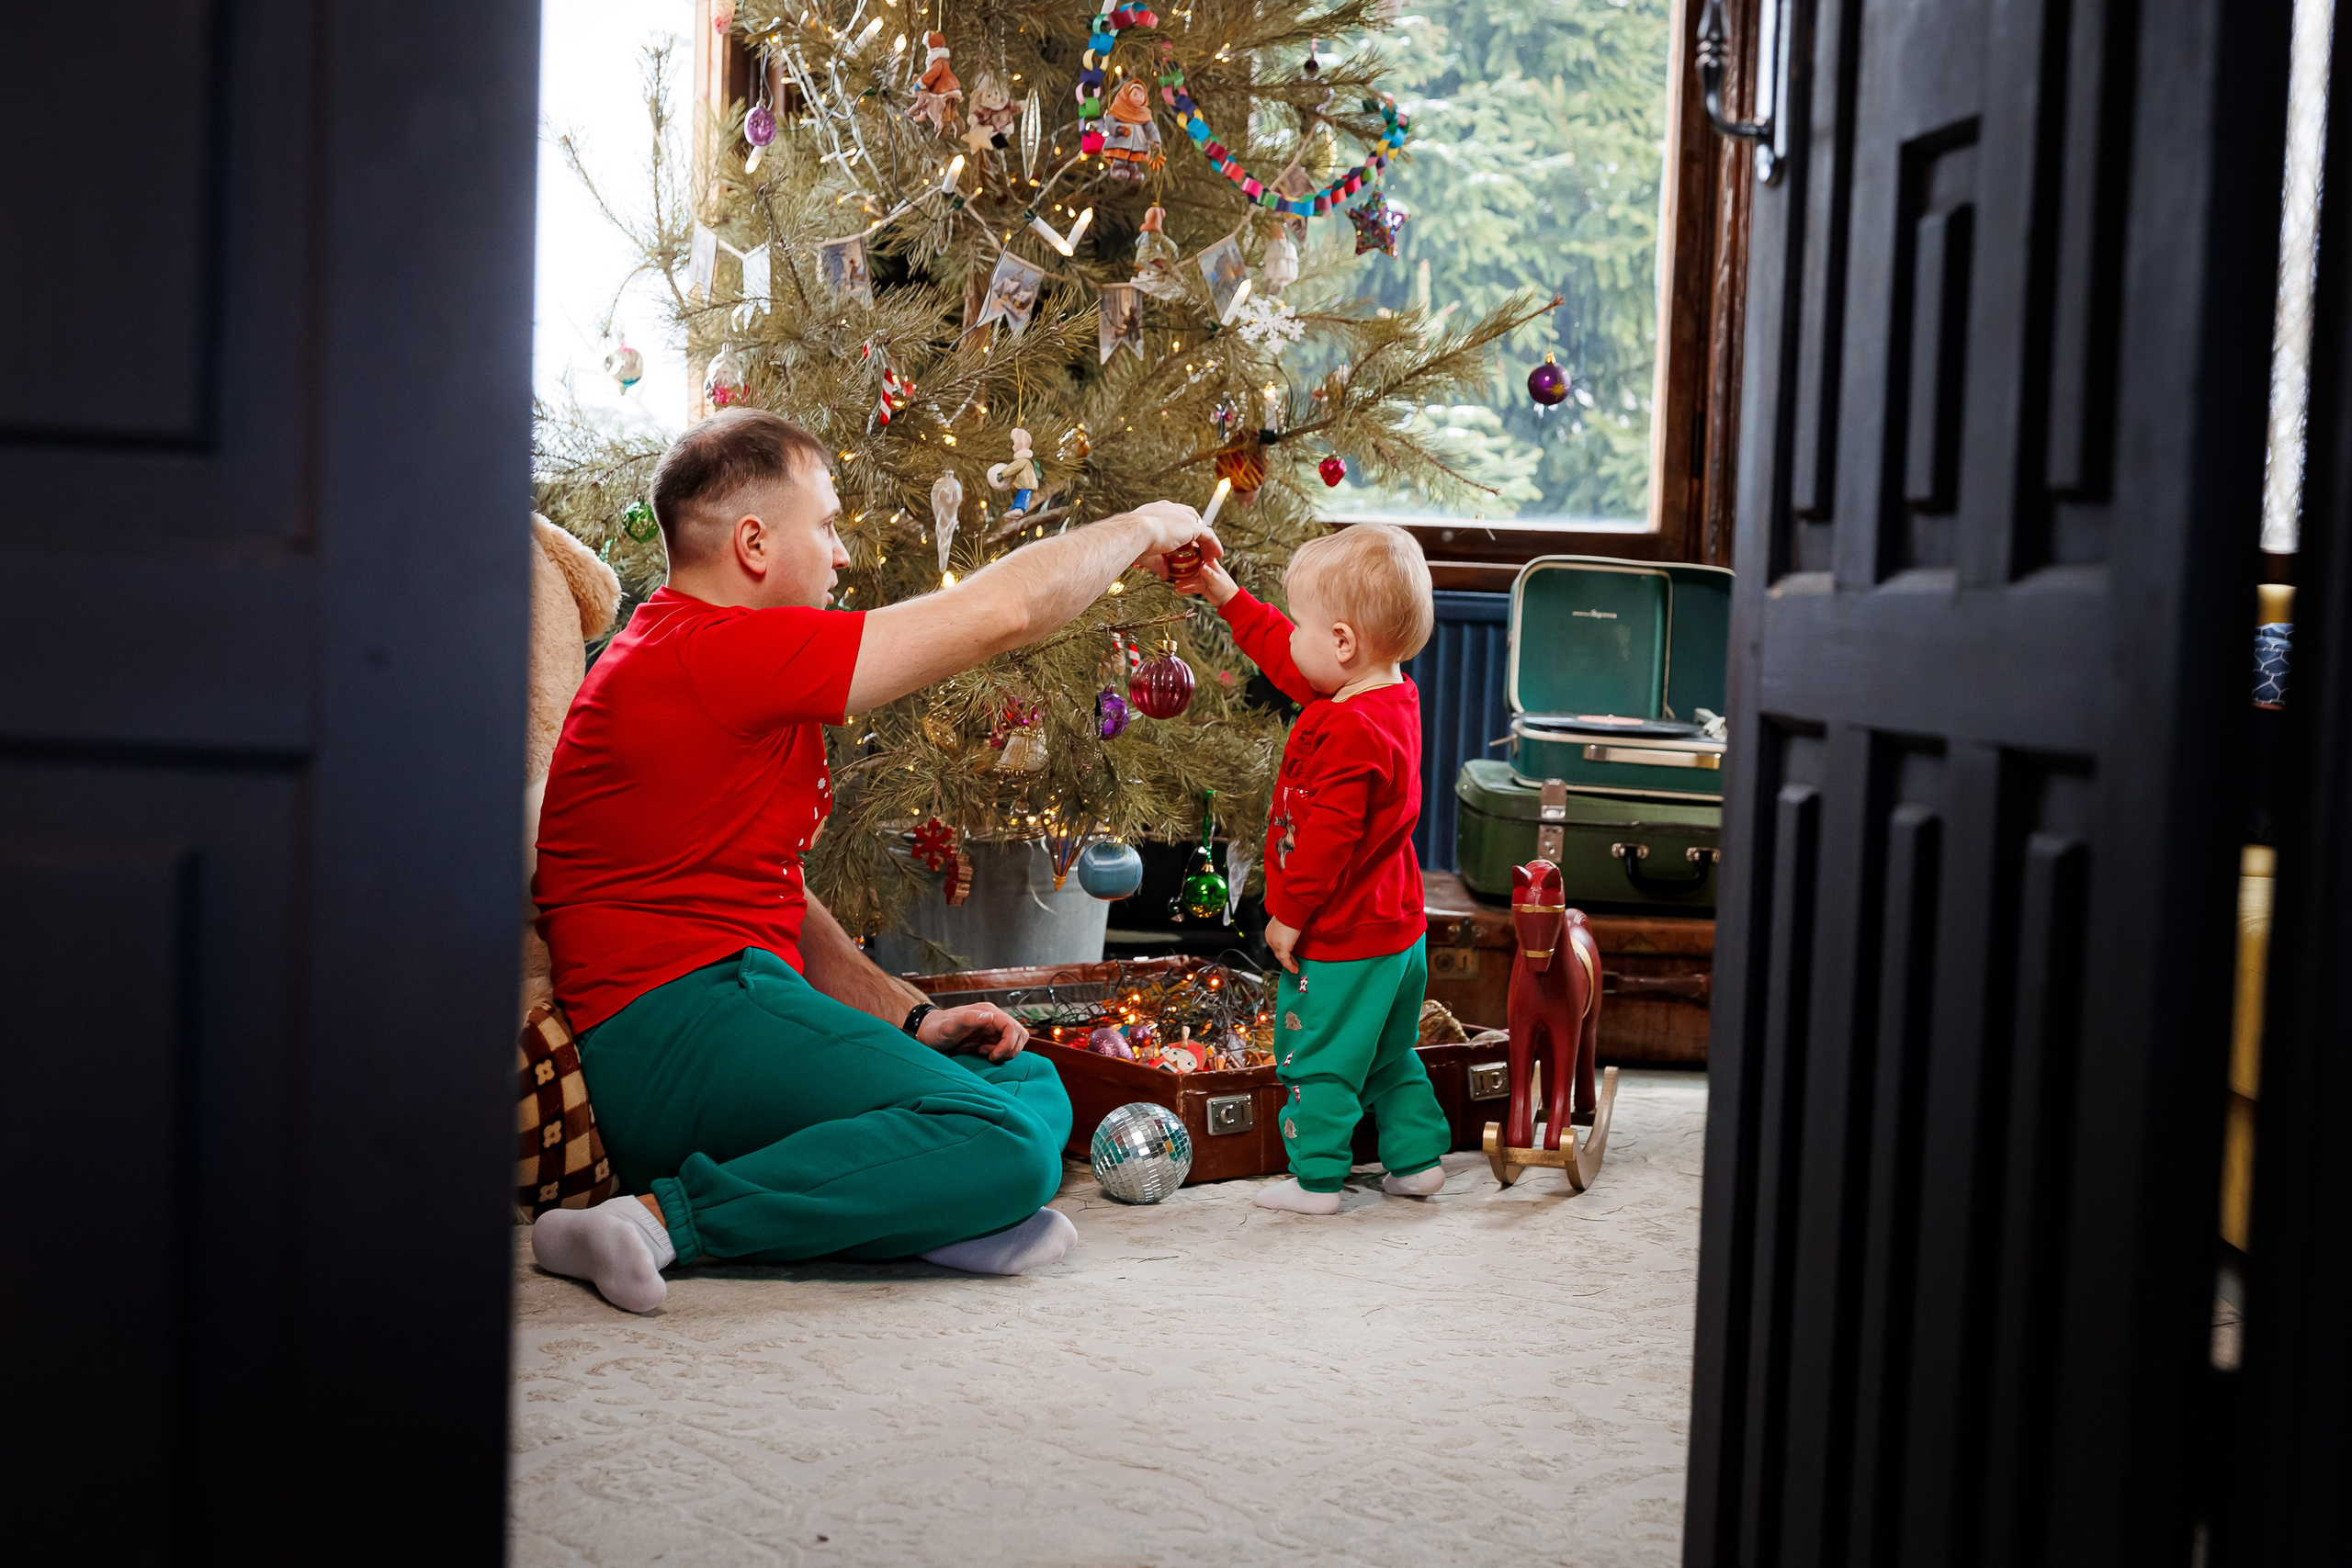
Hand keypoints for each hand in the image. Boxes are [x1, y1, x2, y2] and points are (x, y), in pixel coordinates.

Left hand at [916, 1001, 1030, 1061]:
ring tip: (986, 1054)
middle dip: (1010, 1049)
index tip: (993, 1056)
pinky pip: (1006, 1046)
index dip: (1008, 1044)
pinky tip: (983, 1053)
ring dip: (1006, 1051)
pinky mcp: (990, 1038)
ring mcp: (992, 1029)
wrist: (928, 1034)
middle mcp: (993, 1018)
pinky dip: (1000, 1053)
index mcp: (987, 1012)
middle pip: (1019, 1034)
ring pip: (1016, 1041)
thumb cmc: (936, 1030)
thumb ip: (968, 1019)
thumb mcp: (949, 1026)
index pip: (1012, 1027)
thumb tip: (989, 1016)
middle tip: (991, 1056)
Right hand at [1121, 499, 1213, 558]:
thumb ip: (1159, 563)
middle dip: (1196, 531)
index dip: (1180, 527)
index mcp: (1157, 511)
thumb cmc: (1134, 541)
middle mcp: (1171, 510)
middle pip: (1190, 518)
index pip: (1173, 516)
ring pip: (1201, 527)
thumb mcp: (1148, 554)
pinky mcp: (1191, 527)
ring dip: (1206, 541)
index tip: (1183, 538)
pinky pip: (1208, 535)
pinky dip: (1214, 545)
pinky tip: (1217, 555)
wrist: (1135, 532)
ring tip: (1210, 555)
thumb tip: (1164, 574)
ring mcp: (1182, 516)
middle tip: (1198, 546)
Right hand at [1173, 557, 1239, 605]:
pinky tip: (1179, 590)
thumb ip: (1208, 573)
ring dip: (1183, 582)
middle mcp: (1206, 571)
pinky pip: (1192, 587)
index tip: (1180, 554)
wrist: (1229, 601)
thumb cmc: (1226, 588)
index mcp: (1210, 565)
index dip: (1190, 554)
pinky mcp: (1202, 587)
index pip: (1199, 557)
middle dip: (1183, 571)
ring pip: (1190, 580)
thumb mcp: (1216, 579)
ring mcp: (1203, 579)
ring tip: (1174, 584)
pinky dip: (1186, 589)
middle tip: (1173, 573)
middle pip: (1191, 569)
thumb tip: (1201, 566)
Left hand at [1264, 916, 1300, 973]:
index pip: (1276, 946)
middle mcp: (1270, 939)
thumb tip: (1293, 934)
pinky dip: (1290, 966)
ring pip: (1281, 958)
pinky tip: (1294, 969)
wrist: (1291, 910)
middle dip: (1286, 960)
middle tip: (1293, 964)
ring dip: (1289, 964)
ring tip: (1295, 969)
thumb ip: (1287, 931)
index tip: (1289, 957)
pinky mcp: (1282, 947)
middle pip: (1277, 953)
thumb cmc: (1291, 913)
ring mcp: (1275, 944)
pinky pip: (1285, 960)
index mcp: (1270, 932)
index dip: (1283, 952)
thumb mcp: (1287, 923)